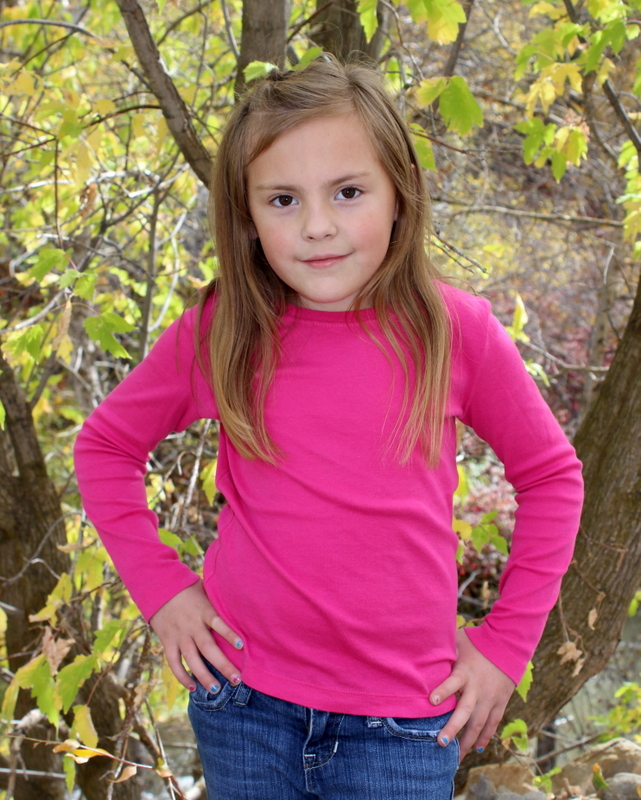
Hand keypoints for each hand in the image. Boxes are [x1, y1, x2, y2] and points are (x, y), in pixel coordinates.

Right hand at [149, 581, 243, 692]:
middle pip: (208, 648)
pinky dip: (182, 676)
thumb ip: (218, 601)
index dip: (229, 634)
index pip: (218, 623)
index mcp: (203, 610)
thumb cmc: (188, 588)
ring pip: (192, 660)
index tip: (241, 646)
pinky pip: (174, 662)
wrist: (159, 587)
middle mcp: (192, 625)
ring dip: (204, 676)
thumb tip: (241, 605)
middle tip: (237, 679)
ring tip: (217, 690)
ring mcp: (179, 635)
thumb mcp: (206, 589)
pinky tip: (193, 687)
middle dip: (223, 665)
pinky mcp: (167, 641)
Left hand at [429, 629, 514, 759]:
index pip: (453, 682)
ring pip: (479, 723)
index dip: (443, 691)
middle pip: (465, 711)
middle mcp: (478, 688)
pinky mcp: (500, 702)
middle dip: (453, 728)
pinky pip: (493, 723)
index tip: (431, 701)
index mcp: (466, 671)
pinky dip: (485, 736)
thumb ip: (444, 649)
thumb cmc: (478, 642)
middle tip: (440, 743)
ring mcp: (491, 697)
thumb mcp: (459, 641)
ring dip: (467, 740)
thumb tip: (422, 646)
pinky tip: (475, 748)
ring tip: (456, 757)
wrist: (508, 645)